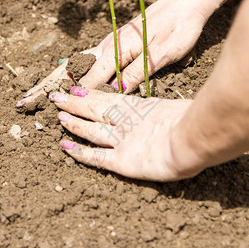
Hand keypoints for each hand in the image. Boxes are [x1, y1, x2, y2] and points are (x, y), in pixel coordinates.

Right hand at [16, 0, 212, 109]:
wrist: (186, 2)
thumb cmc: (178, 27)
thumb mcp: (160, 55)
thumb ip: (136, 73)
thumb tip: (114, 93)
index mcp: (116, 50)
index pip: (86, 79)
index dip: (65, 95)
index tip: (43, 107)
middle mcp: (107, 46)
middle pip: (71, 69)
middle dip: (47, 86)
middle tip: (24, 99)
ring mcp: (109, 43)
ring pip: (76, 64)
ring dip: (55, 80)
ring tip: (37, 93)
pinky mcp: (115, 43)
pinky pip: (87, 60)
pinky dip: (71, 72)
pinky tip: (67, 79)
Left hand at [50, 86, 199, 181]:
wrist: (192, 138)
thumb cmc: (192, 121)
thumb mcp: (177, 108)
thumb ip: (168, 110)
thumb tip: (172, 109)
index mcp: (139, 107)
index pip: (108, 98)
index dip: (91, 94)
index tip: (76, 87)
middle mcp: (125, 121)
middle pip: (93, 109)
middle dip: (74, 102)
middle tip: (56, 95)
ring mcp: (120, 139)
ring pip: (89, 129)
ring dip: (73, 122)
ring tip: (58, 116)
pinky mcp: (119, 160)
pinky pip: (94, 156)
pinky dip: (78, 152)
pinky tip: (64, 147)